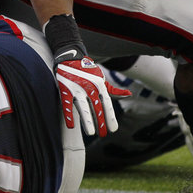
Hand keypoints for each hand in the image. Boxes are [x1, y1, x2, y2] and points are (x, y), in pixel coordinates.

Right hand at [43, 14, 128, 135]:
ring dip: (87, 121)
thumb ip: (113, 90)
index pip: (106, 103)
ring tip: (91, 133)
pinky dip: (68, 115)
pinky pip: (67, 104)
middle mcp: (89, 86)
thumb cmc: (87, 70)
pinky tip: (71, 126)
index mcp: (99, 84)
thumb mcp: (102, 79)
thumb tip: (128, 95)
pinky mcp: (64, 88)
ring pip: (83, 107)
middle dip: (100, 122)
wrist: (69, 57)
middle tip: (104, 134)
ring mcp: (76, 88)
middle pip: (96, 107)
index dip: (110, 117)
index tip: (113, 129)